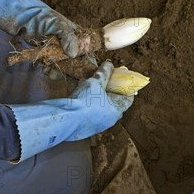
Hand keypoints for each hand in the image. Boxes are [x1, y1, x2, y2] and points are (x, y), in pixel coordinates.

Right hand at [8, 61, 133, 160]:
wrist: (64, 119)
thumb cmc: (83, 102)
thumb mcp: (95, 82)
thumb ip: (104, 73)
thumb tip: (109, 65)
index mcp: (116, 110)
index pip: (128, 98)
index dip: (126, 87)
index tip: (122, 80)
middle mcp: (109, 120)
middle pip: (113, 102)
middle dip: (108, 89)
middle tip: (103, 80)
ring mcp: (98, 125)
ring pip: (101, 107)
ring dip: (96, 96)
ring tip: (87, 84)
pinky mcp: (86, 128)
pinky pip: (90, 112)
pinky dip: (88, 104)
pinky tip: (79, 94)